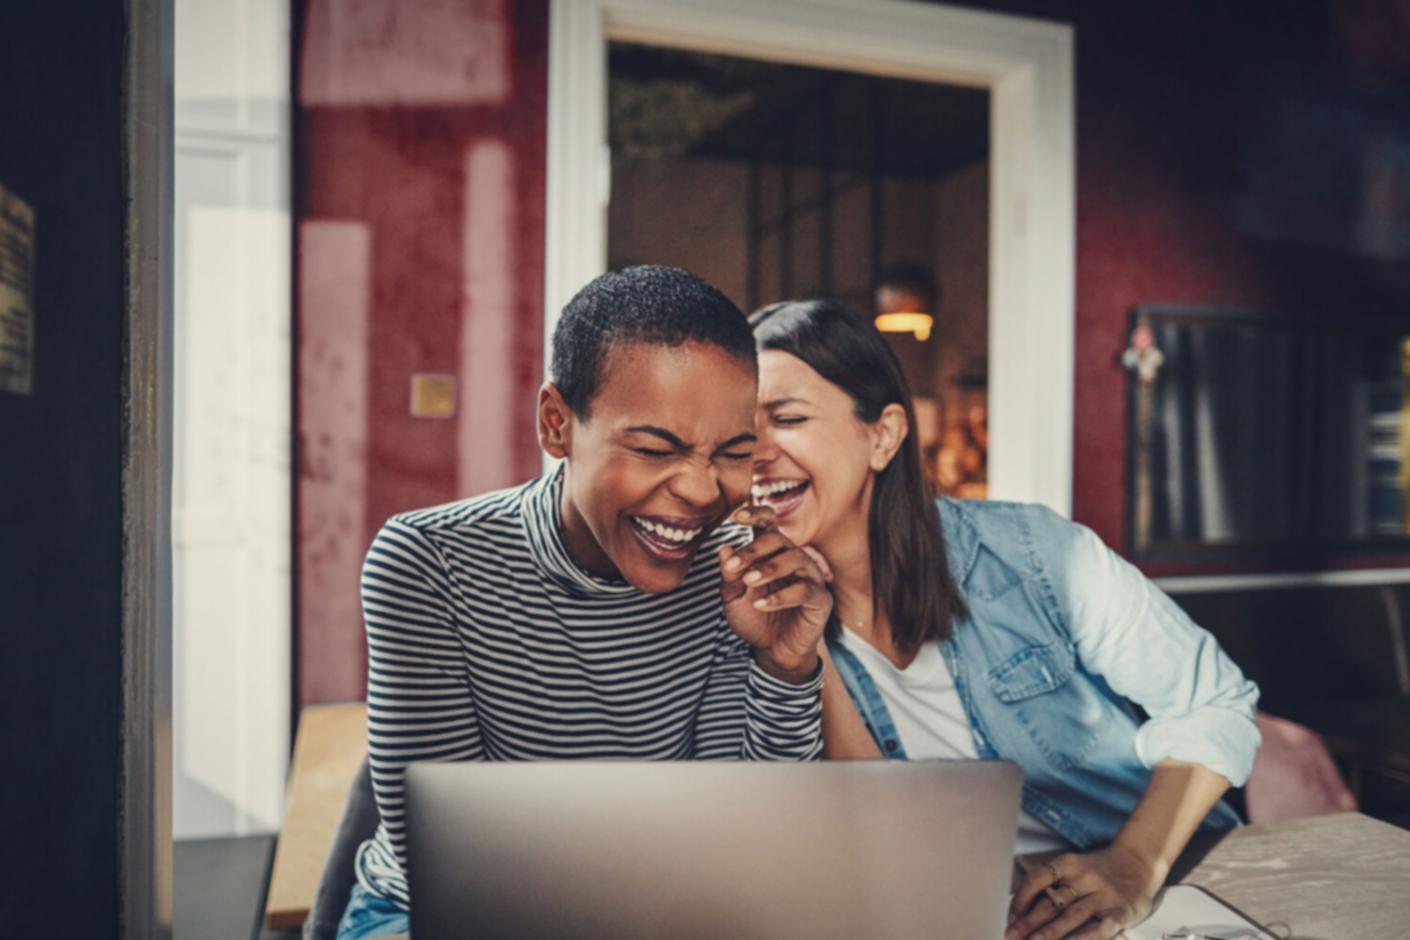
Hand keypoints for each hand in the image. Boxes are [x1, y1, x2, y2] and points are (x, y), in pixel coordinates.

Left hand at [718, 504, 831, 682]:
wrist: (773, 651)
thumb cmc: (754, 619)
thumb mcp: (733, 598)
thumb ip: (729, 575)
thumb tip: (724, 549)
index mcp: (772, 553)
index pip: (769, 525)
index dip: (756, 515)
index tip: (737, 516)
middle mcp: (793, 559)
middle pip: (779, 538)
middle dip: (753, 549)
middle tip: (733, 565)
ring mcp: (810, 577)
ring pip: (795, 558)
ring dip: (769, 568)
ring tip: (749, 581)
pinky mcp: (820, 599)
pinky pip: (805, 590)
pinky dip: (781, 596)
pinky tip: (761, 605)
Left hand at [1006, 845, 1163, 939]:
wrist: (1140, 861)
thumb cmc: (1098, 869)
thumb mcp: (1074, 867)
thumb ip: (1052, 883)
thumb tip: (1021, 907)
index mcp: (1068, 864)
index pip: (1037, 879)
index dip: (1020, 898)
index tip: (1009, 916)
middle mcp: (1084, 878)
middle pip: (1051, 902)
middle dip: (1028, 922)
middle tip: (1010, 936)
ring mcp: (1104, 895)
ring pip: (1073, 915)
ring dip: (1051, 932)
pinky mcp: (1121, 911)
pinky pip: (1103, 926)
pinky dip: (1088, 937)